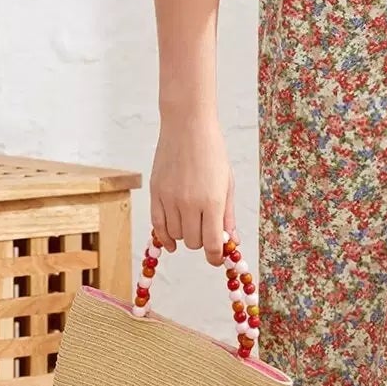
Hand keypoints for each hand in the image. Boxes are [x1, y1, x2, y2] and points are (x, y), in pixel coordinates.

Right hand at [149, 117, 235, 265]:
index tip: (217, 259)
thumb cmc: (213, 153)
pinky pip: (158, 226)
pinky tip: (172, 241)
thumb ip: (228, 215)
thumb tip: (232, 242)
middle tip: (207, 231)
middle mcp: (189, 204)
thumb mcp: (227, 183)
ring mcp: (170, 199)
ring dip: (184, 235)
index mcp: (212, 201)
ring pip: (176, 236)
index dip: (215, 257)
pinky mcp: (155, 194)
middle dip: (202, 242)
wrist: (187, 126)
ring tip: (192, 221)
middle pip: (194, 242)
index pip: (212, 244)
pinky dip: (165, 237)